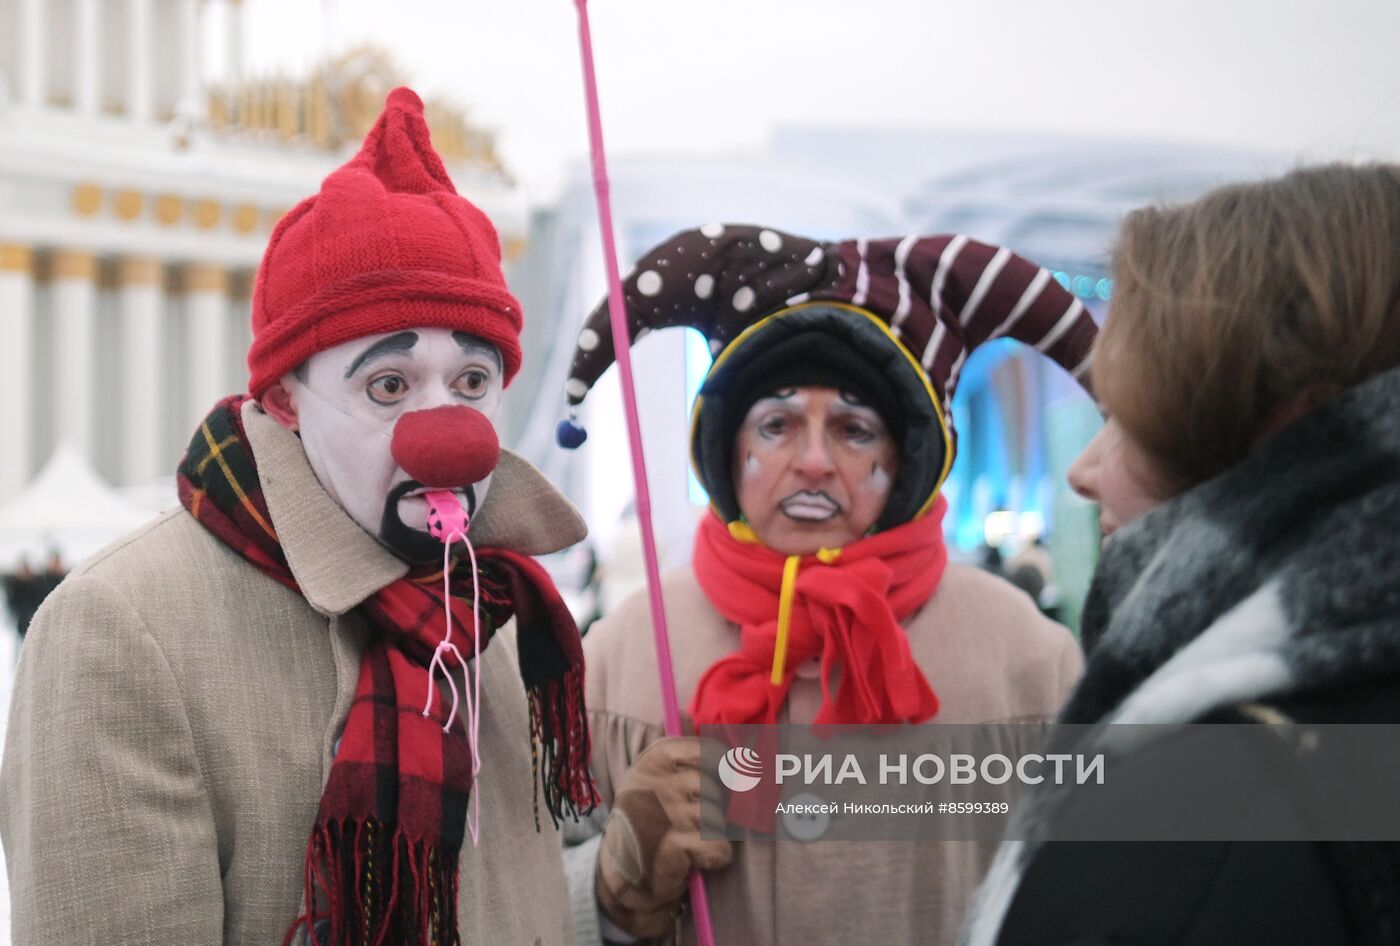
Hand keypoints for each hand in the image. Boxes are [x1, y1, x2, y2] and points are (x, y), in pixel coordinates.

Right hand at [596, 736, 732, 937]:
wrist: (623, 871)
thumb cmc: (650, 817)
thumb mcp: (654, 776)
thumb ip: (677, 747)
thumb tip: (684, 711)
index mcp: (654, 758)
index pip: (709, 751)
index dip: (725, 767)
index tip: (724, 779)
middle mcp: (656, 781)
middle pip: (719, 787)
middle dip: (720, 806)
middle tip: (701, 817)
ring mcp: (662, 813)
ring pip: (720, 817)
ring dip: (716, 833)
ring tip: (693, 837)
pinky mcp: (670, 846)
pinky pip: (719, 845)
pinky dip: (716, 856)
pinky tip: (698, 857)